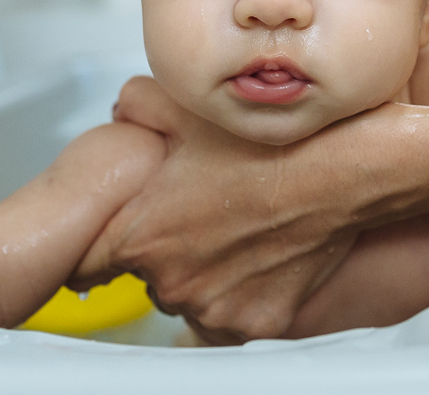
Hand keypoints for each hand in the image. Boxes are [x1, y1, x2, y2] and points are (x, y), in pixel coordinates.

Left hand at [110, 76, 389, 342]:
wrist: (342, 173)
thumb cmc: (270, 143)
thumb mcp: (190, 107)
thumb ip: (136, 106)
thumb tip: (120, 110)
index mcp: (141, 235)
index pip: (86, 260)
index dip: (105, 238)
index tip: (127, 226)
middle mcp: (170, 282)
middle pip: (149, 275)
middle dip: (169, 247)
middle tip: (205, 211)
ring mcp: (214, 307)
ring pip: (192, 295)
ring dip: (205, 271)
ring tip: (240, 227)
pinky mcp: (254, 322)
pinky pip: (233, 311)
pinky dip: (243, 288)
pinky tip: (263, 250)